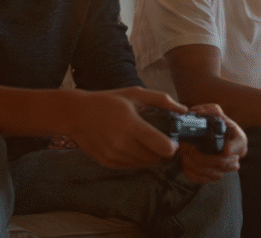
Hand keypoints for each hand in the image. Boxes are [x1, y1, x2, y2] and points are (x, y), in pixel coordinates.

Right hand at [63, 87, 184, 168]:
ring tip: (144, 141)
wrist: (76, 114)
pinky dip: (136, 159)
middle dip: (162, 151)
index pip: (163, 147)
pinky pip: (131, 166)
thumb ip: (161, 100)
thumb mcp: (134, 94)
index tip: (173, 139)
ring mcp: (114, 156)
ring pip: (144, 164)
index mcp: (131, 125)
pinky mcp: (108, 163)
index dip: (172, 146)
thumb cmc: (108, 101)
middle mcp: (123, 144)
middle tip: (159, 139)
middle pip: (156, 158)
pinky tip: (131, 145)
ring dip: (150, 155)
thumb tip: (184, 109)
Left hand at [177, 104, 246, 184]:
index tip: (197, 146)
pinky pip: (207, 181)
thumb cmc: (218, 124)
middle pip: (220, 164)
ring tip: (184, 155)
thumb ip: (208, 110)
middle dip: (199, 157)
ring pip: (213, 174)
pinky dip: (194, 175)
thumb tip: (194, 113)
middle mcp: (237, 157)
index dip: (215, 151)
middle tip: (186, 148)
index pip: (229, 152)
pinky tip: (186, 165)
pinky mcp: (218, 175)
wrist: (218, 136)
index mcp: (240, 141)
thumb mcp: (216, 113)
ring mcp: (228, 168)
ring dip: (195, 166)